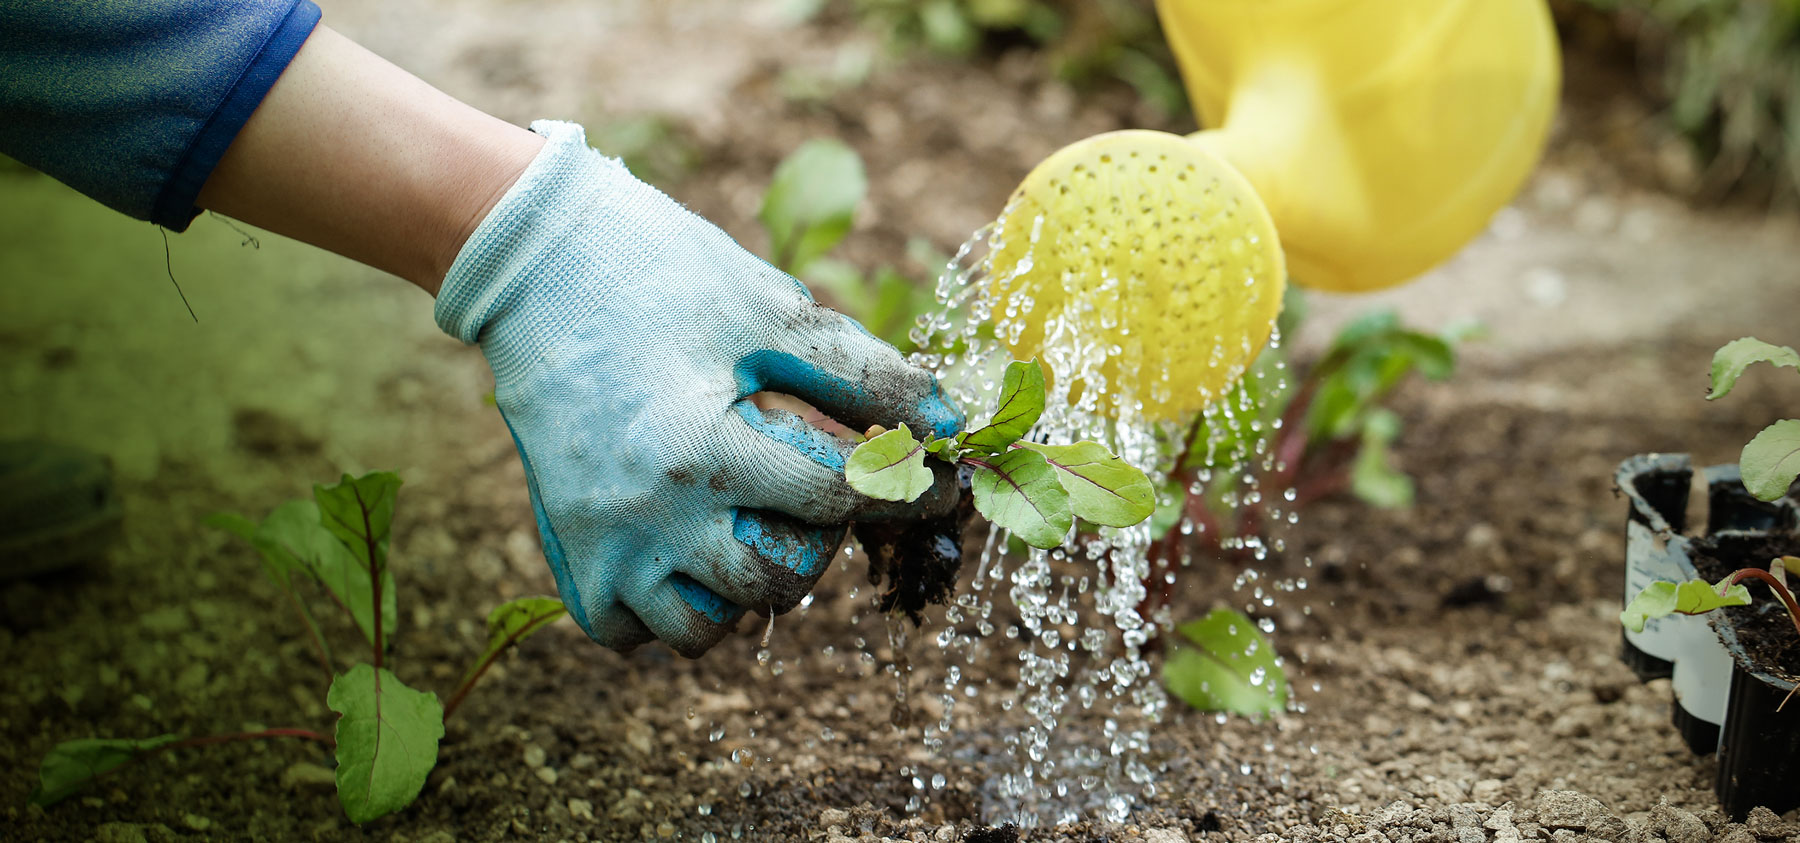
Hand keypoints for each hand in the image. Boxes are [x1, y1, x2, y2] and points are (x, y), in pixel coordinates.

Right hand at [437, 122, 963, 655]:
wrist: (534, 263)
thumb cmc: (663, 274)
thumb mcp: (771, 311)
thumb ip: (865, 375)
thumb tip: (948, 427)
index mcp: (702, 446)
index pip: (837, 500)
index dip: (906, 490)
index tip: (938, 484)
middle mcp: (646, 512)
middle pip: (777, 584)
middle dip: (820, 545)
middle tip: (818, 496)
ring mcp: (600, 541)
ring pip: (703, 629)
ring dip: (746, 590)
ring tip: (752, 526)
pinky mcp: (566, 550)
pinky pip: (632, 632)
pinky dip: (670, 608)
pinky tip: (691, 552)